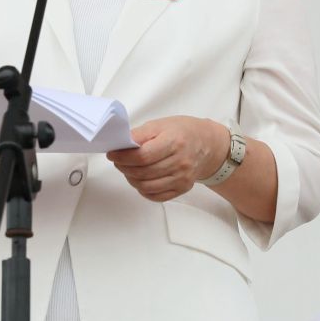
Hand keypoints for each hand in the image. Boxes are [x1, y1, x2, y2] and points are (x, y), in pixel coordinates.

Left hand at [105, 117, 227, 203]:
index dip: (123, 157)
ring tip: (128, 170)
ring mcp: (182, 178)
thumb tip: (120, 144)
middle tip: (118, 161)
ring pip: (147, 186)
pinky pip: (156, 195)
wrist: (206, 145)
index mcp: (174, 142)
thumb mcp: (160, 124)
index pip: (142, 156)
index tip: (113, 154)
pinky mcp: (182, 188)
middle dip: (124, 168)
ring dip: (131, 179)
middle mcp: (180, 162)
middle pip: (143, 172)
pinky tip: (141, 179)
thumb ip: (140, 135)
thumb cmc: (181, 132)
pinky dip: (143, 189)